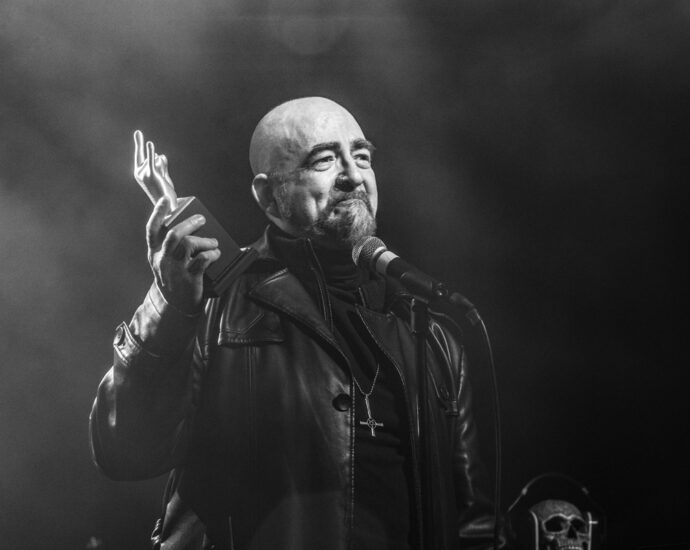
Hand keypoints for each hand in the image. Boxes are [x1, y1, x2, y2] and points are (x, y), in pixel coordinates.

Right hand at [133, 130, 177, 207]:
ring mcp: (144, 174)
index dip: (140, 143)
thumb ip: (162, 165)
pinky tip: (150, 144)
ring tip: (163, 179)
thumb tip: (160, 155)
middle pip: (151, 156)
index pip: (141, 155)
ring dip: (164, 167)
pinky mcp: (151, 175)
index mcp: (139, 173)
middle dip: (153, 157)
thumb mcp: (163, 176)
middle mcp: (139, 173)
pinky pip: (152, 161)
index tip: (138, 132)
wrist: (167, 205)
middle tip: (147, 151)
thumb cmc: (165, 192)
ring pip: (157, 159)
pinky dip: (150, 152)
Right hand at [146, 198, 220, 312]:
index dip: (158, 213)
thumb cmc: (173, 277)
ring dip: (205, 240)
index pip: (152, 230)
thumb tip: (183, 220)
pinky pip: (203, 260)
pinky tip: (216, 254)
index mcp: (155, 252)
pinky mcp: (190, 278)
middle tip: (201, 219)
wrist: (177, 305)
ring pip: (189, 244)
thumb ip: (168, 243)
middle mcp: (163, 259)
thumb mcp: (164, 260)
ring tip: (213, 242)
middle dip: (189, 223)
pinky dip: (212, 254)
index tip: (166, 200)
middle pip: (174, 234)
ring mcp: (176, 269)